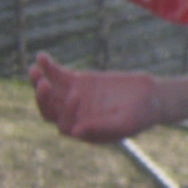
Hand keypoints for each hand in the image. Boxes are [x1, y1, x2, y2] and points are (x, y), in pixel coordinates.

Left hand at [29, 53, 160, 143]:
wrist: (151, 96)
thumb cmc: (142, 114)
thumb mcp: (125, 122)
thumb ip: (102, 128)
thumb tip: (75, 132)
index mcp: (85, 131)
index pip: (64, 124)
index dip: (65, 111)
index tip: (77, 95)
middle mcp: (75, 116)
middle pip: (49, 110)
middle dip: (42, 98)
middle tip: (43, 83)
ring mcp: (73, 98)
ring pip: (48, 92)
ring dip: (39, 81)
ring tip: (36, 69)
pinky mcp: (76, 82)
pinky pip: (56, 75)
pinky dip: (48, 66)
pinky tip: (42, 56)